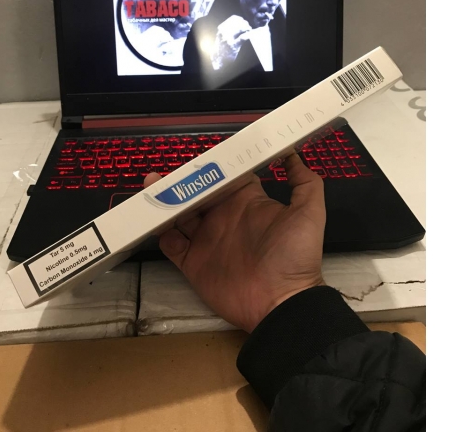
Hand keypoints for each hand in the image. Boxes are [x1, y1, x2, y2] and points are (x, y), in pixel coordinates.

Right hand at [143, 153, 325, 332]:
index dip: (210, 166)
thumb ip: (304, 182)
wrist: (282, 304)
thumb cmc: (295, 257)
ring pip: (179, 215)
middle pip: (197, 193)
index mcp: (247, 202)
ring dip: (164, 202)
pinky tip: (153, 220)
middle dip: (179, 182)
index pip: (225, 177)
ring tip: (149, 189)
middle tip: (163, 172)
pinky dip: (160, 232)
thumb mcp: (309, 213)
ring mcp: (207, 241)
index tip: (196, 156)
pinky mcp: (193, 263)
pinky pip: (171, 244)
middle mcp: (224, 218)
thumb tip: (293, 153)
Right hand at [211, 15, 250, 69]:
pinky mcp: (233, 45)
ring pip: (240, 28)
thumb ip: (229, 28)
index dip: (240, 19)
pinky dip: (248, 34)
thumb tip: (240, 21)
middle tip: (248, 26)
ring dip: (247, 28)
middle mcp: (224, 32)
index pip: (233, 19)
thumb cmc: (222, 47)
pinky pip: (243, 37)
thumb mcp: (222, 35)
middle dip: (245, 23)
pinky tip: (250, 34)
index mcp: (221, 29)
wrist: (219, 58)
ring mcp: (228, 39)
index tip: (243, 21)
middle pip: (238, 22)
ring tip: (249, 30)